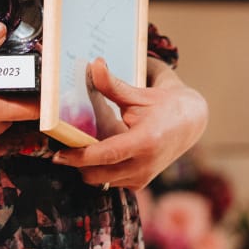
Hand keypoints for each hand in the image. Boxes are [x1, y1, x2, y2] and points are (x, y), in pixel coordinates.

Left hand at [51, 58, 207, 189]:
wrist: (190, 123)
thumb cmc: (164, 106)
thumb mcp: (138, 94)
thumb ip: (113, 85)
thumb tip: (94, 65)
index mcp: (145, 141)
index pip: (105, 155)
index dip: (79, 157)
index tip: (58, 154)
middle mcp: (144, 165)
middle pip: (97, 175)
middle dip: (78, 164)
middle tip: (65, 148)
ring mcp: (143, 177)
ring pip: (102, 181)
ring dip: (89, 168)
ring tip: (84, 148)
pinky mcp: (141, 183)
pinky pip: (112, 182)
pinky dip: (102, 172)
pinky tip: (101, 154)